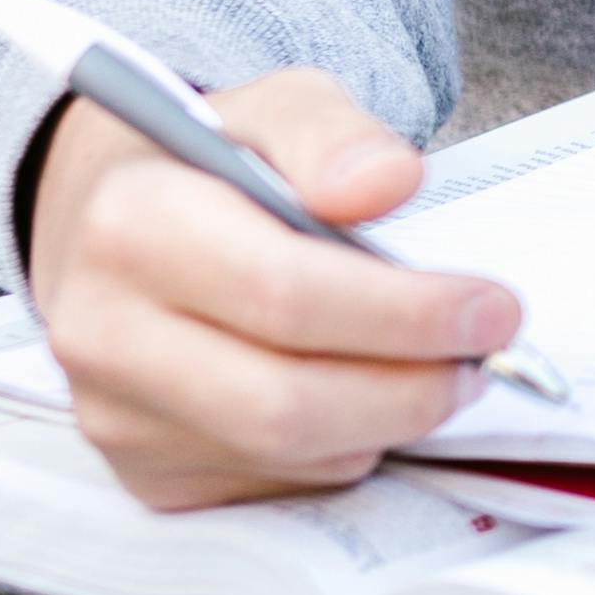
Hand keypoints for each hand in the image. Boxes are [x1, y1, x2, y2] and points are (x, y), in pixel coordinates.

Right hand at [23, 68, 528, 510]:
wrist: (106, 228)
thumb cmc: (209, 168)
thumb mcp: (274, 110)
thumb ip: (335, 136)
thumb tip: (390, 183)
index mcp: (130, 227)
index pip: (284, 295)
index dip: (405, 313)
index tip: (492, 308)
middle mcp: (102, 335)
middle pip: (286, 402)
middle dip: (413, 388)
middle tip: (481, 356)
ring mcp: (115, 419)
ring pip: (291, 454)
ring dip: (389, 420)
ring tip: (433, 367)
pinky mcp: (145, 477)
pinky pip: (277, 485)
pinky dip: (344, 447)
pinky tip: (358, 395)